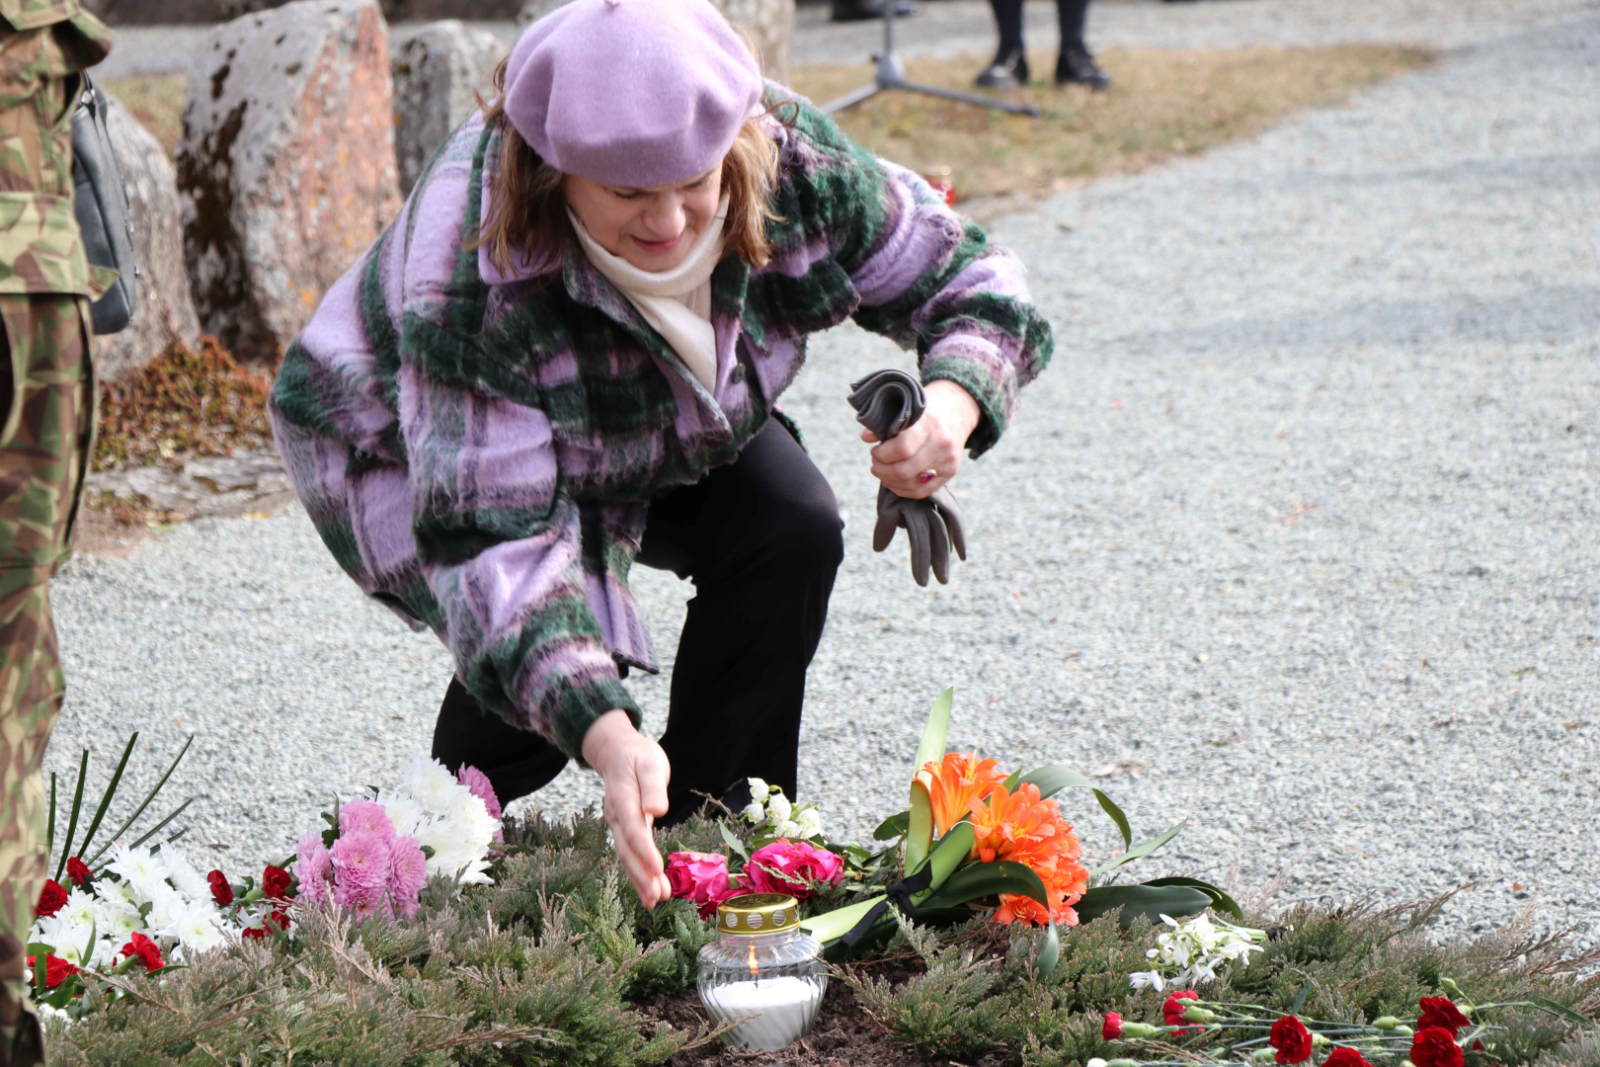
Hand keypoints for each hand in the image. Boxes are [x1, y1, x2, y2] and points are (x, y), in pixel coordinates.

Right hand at [582, 709, 672, 907]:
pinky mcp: (623, 830)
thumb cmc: (638, 756)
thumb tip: (657, 810)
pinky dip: (637, 874)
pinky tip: (648, 892)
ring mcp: (617, 824)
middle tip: (657, 897)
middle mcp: (616, 815)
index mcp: (623, 798)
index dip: (644, 850)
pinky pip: (628, 855)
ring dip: (639, 880)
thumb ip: (653, 786)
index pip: (634, 828)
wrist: (616, 751)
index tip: (658, 868)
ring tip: (654, 901)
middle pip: (627, 849)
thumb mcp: (649, 762)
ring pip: (626, 856)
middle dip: (641, 874)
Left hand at [860, 380, 980, 498]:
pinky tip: (893, 482)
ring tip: (883, 471)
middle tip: (875, 463)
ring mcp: (947, 460)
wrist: (958, 407)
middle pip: (904, 471)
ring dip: (890, 481)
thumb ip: (885, 422)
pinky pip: (923, 492)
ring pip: (911, 484)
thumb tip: (866, 437)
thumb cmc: (926, 408)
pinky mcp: (951, 471)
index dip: (882, 455)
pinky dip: (903, 490)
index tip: (875, 450)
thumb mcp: (907, 407)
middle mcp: (941, 444)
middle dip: (882, 470)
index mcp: (928, 424)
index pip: (901, 449)